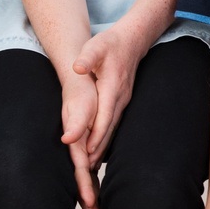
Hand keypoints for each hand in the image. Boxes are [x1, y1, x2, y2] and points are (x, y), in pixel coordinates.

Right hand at [59, 73, 102, 208]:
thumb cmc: (81, 93)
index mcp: (75, 142)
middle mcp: (77, 148)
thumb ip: (77, 122)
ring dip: (90, 195)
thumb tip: (68, 138)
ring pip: (85, 176)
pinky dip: (92, 183)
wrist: (79, 82)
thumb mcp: (80, 105)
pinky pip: (88, 169)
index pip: (81, 170)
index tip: (92, 204)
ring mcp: (81, 149)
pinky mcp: (86, 146)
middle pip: (81, 178)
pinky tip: (97, 194)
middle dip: (87, 200)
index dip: (84, 188)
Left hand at [73, 20, 150, 161]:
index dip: (96, 134)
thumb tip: (77, 67)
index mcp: (113, 86)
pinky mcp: (122, 101)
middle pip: (109, 127)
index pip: (104, 115)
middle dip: (99, 148)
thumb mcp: (96, 46)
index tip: (86, 151)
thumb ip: (87, 57)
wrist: (132, 40)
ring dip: (103, 146)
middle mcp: (120, 97)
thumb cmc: (110, 43)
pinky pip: (114, 122)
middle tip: (86, 168)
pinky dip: (106, 136)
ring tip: (91, 166)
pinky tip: (99, 149)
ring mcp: (123, 100)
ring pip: (113, 127)